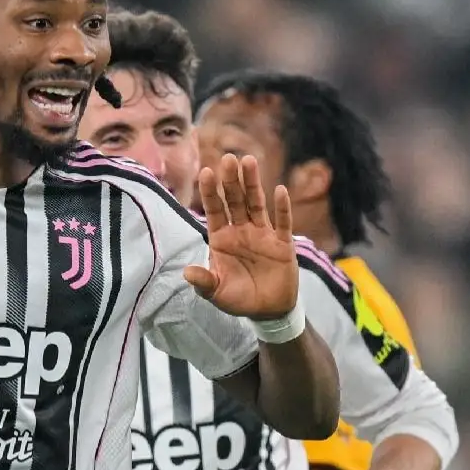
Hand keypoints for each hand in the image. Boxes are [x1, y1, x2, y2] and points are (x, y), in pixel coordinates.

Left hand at [184, 154, 298, 319]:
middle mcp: (241, 231)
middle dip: (231, 181)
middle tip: (228, 158)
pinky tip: (279, 191)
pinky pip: (282, 223)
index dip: (210, 192)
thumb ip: (204, 282)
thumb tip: (187, 273)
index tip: (206, 172)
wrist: (268, 310)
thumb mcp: (217, 293)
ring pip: (257, 204)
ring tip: (249, 161)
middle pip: (235, 201)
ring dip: (253, 184)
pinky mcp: (282, 243)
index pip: (214, 210)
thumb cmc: (239, 299)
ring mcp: (262, 234)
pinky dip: (282, 208)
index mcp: (221, 238)